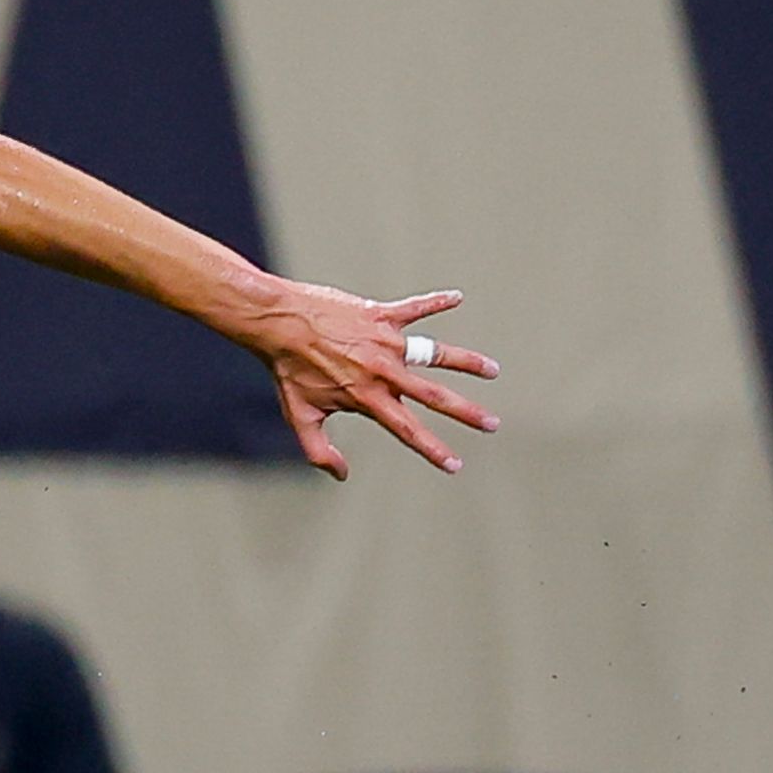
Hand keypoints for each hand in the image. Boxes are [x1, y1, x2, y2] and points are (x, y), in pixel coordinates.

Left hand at [244, 286, 499, 479]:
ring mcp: (385, 341)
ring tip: (493, 370)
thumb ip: (319, 451)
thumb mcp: (300, 416)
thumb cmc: (287, 370)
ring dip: (467, 362)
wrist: (278, 323)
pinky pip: (415, 307)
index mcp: (368, 398)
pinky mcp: (380, 314)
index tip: (456, 465)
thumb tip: (342, 475)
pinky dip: (436, 302)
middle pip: (435, 396)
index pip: (408, 430)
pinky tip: (457, 297)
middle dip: (467, 412)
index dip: (433, 450)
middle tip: (493, 424)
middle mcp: (383, 371)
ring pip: (436, 352)